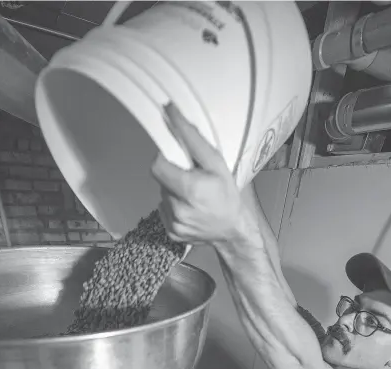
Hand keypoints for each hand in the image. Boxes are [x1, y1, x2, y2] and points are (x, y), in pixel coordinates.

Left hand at [151, 103, 248, 247]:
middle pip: (160, 181)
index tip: (178, 162)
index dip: (165, 160)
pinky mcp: (172, 233)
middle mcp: (179, 209)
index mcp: (190, 190)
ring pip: (163, 196)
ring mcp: (174, 224)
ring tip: (193, 196)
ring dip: (174, 192)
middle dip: (172, 176)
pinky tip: (190, 208)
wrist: (233, 231)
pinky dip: (174, 207)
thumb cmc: (227, 195)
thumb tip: (170, 113)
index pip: (157, 166)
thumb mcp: (216, 163)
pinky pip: (165, 211)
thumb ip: (192, 138)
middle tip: (191, 180)